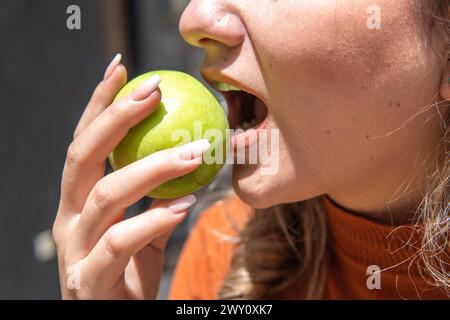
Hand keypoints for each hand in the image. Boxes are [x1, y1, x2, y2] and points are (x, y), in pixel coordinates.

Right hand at [53, 54, 204, 298]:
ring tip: (194, 151)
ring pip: (106, 196)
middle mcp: (68, 220)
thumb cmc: (129, 278)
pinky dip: (155, 219)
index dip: (99, 104)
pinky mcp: (89, 281)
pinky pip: (122, 243)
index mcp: (77, 203)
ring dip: (152, 167)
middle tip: (153, 90)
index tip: (123, 69)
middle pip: (82, 157)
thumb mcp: (145, 233)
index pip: (85, 143)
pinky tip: (186, 204)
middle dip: (115, 117)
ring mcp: (74, 250)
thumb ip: (156, 201)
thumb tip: (184, 161)